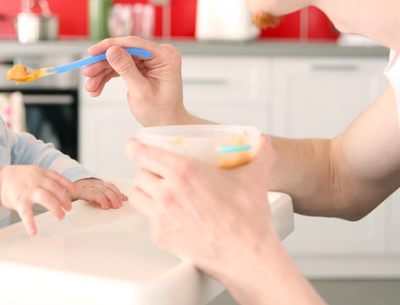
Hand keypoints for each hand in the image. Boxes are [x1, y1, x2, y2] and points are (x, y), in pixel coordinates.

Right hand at [0, 165, 77, 235]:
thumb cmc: (17, 178)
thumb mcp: (34, 172)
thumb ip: (46, 178)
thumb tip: (62, 188)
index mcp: (40, 173)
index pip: (57, 177)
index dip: (68, 184)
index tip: (75, 191)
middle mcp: (36, 180)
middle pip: (55, 188)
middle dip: (64, 199)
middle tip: (68, 208)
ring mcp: (28, 190)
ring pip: (46, 197)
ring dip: (55, 208)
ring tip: (61, 216)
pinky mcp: (19, 200)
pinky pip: (26, 213)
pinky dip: (30, 223)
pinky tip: (33, 231)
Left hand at [71, 178, 126, 208]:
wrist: (77, 180)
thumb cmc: (73, 192)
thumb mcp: (69, 198)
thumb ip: (69, 204)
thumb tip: (68, 210)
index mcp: (85, 189)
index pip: (94, 193)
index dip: (101, 199)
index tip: (106, 207)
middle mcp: (94, 186)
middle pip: (105, 190)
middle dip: (112, 198)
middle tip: (116, 207)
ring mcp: (100, 184)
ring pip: (110, 187)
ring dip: (117, 195)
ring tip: (120, 204)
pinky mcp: (105, 185)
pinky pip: (113, 187)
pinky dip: (119, 192)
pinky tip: (124, 198)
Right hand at [83, 37, 190, 126]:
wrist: (165, 124)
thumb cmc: (161, 111)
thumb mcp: (141, 91)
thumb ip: (126, 69)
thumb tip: (111, 50)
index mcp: (165, 56)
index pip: (134, 44)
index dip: (111, 45)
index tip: (93, 51)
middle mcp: (157, 55)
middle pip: (123, 52)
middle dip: (103, 64)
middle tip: (87, 72)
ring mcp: (149, 61)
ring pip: (118, 60)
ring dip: (102, 73)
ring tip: (91, 87)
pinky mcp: (140, 67)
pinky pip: (119, 68)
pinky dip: (106, 77)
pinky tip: (97, 87)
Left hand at [124, 135, 279, 280]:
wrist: (247, 256)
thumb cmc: (248, 219)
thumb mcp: (255, 178)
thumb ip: (260, 155)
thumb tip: (264, 142)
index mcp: (183, 173)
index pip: (141, 153)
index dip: (135, 146)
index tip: (135, 145)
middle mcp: (167, 194)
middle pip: (138, 173)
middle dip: (145, 169)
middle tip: (157, 170)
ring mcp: (162, 217)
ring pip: (138, 196)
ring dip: (145, 191)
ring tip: (159, 190)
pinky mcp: (162, 237)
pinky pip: (149, 220)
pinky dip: (156, 214)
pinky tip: (171, 213)